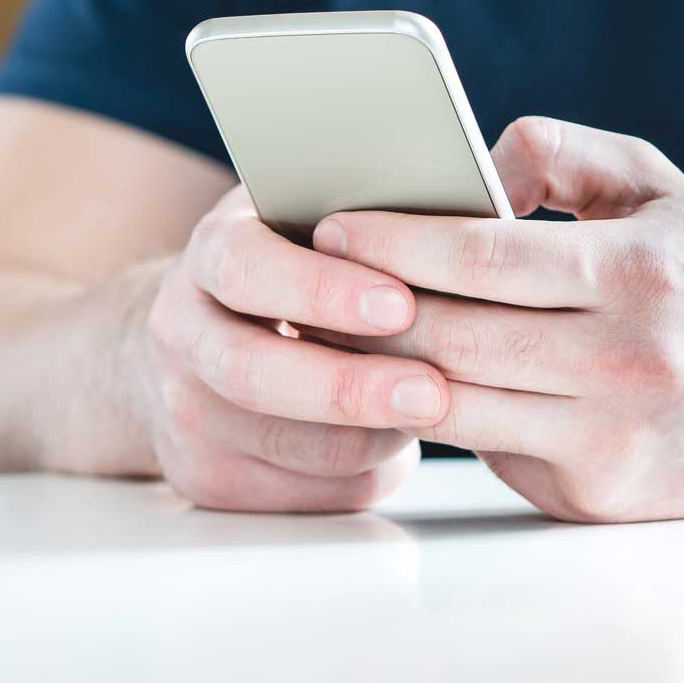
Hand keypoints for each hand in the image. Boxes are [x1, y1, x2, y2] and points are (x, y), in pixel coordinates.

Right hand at [132, 187, 456, 511]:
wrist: (209, 343)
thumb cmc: (305, 270)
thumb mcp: (322, 219)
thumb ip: (384, 208)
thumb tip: (500, 191)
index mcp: (215, 250)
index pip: (248, 267)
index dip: (321, 288)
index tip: (400, 301)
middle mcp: (183, 331)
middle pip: (253, 373)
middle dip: (350, 385)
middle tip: (433, 389)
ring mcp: (187, 412)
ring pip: (290, 443)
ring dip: (373, 433)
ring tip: (438, 410)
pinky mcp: (209, 479)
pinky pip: (304, 491)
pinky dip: (364, 472)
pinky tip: (399, 441)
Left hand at [314, 118, 683, 522]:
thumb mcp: (658, 185)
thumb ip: (564, 153)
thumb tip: (477, 158)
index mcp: (640, 273)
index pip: (486, 257)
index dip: (396, 241)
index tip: (332, 225)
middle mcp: (630, 361)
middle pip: (454, 338)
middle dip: (366, 309)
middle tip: (305, 282)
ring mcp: (612, 439)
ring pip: (455, 404)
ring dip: (379, 370)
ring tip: (326, 332)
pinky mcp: (596, 495)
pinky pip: (486, 451)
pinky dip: (434, 416)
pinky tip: (394, 384)